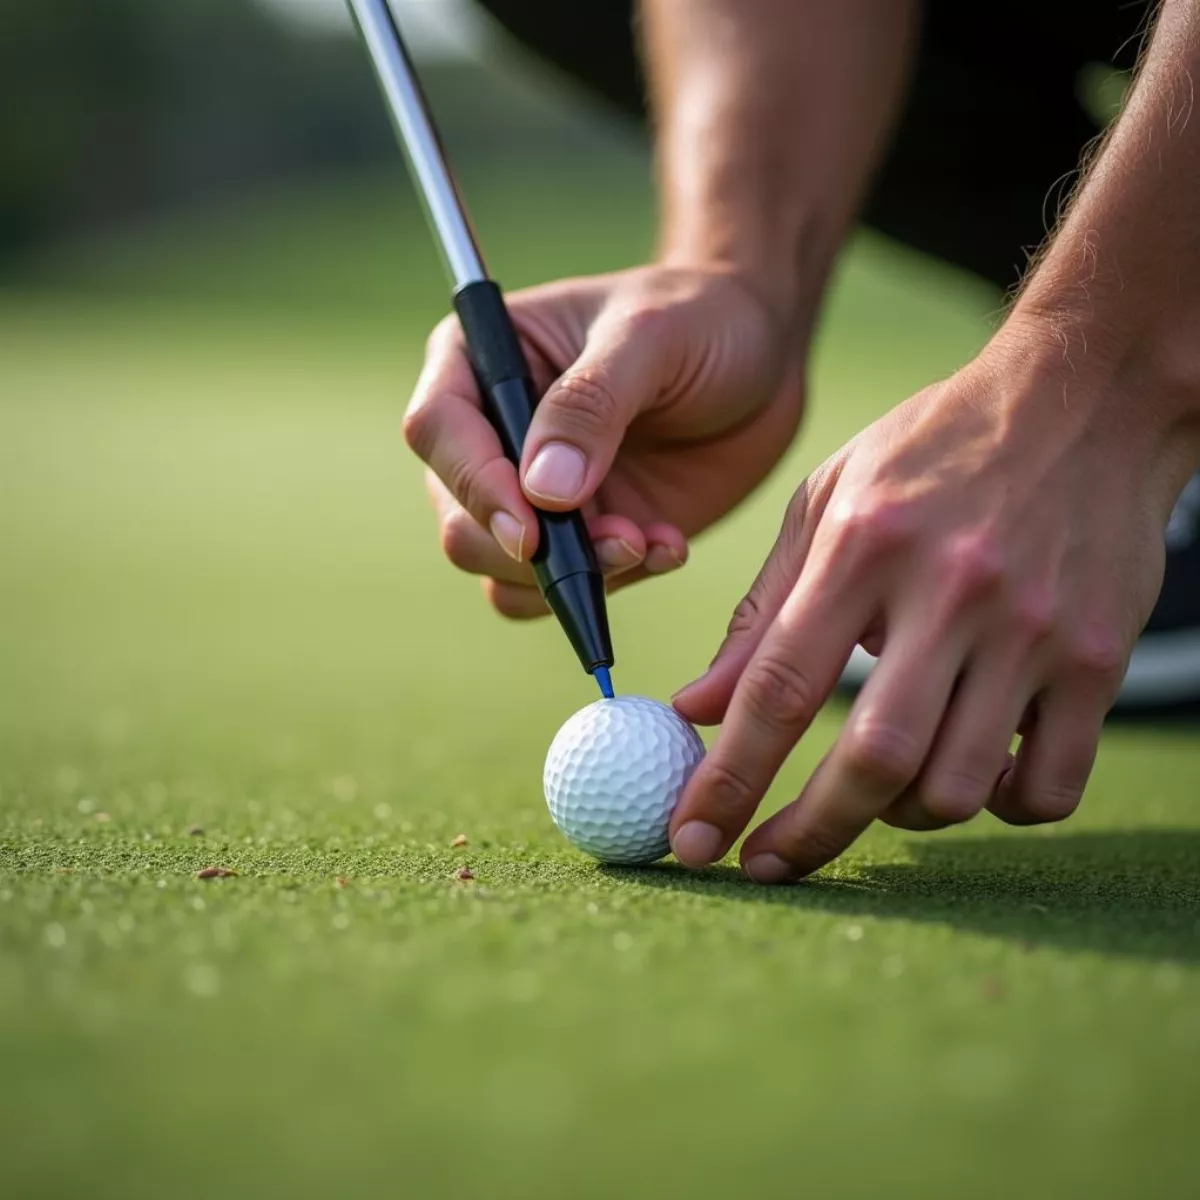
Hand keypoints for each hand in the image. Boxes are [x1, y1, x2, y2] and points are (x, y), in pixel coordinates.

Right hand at [404, 264, 803, 616]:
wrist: (762, 359)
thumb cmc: (700, 317)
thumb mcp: (651, 336)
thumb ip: (591, 404)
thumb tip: (541, 490)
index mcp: (482, 358)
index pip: (438, 429)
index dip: (474, 483)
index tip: (532, 528)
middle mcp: (491, 434)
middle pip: (459, 518)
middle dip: (528, 551)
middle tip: (615, 542)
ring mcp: (531, 495)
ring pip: (502, 570)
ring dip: (571, 579)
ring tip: (648, 542)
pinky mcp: (577, 538)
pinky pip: (562, 591)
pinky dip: (609, 587)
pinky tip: (667, 547)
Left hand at [670, 325, 1188, 881]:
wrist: (1086, 399)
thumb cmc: (933, 451)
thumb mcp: (827, 503)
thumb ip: (760, 613)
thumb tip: (694, 710)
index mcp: (863, 545)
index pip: (777, 688)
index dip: (726, 781)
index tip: (690, 841)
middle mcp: (950, 591)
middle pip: (872, 760)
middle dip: (807, 834)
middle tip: (768, 864)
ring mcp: (1034, 629)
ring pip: (957, 787)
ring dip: (901, 816)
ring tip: (880, 788)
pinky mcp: (1099, 658)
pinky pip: (1048, 787)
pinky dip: (998, 808)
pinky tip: (970, 774)